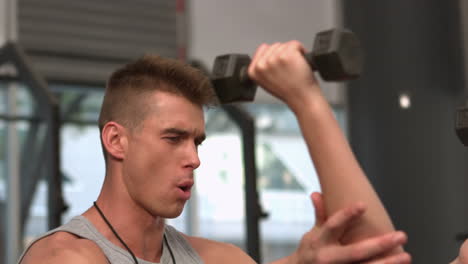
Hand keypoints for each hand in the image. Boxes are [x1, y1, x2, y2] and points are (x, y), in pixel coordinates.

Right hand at [247, 41, 320, 108]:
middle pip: (274, 46)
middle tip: (289, 69)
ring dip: (293, 53)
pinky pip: (295, 44)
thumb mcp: (266, 82)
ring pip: (285, 45)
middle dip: (283, 54)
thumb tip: (266, 56)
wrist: (302, 98)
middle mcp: (261, 64)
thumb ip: (262, 68)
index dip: (274, 55)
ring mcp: (273, 59)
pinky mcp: (286, 54)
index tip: (280, 65)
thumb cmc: (288, 92)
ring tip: (294, 67)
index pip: (262, 49)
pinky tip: (300, 63)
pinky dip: (301, 51)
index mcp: (253, 71)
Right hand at [288, 192, 410, 263]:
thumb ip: (319, 216)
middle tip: (402, 235)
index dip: (347, 215)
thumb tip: (316, 194)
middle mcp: (328, 258)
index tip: (363, 205)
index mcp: (319, 242)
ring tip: (406, 256)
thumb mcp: (312, 235)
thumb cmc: (310, 253)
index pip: (333, 225)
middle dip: (380, 244)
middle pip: (356, 251)